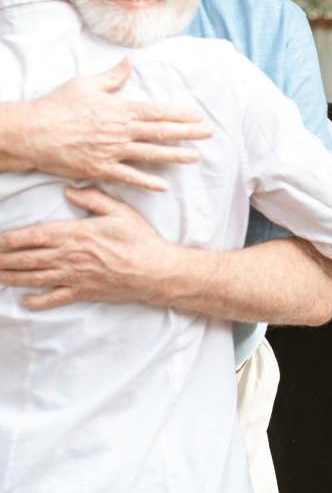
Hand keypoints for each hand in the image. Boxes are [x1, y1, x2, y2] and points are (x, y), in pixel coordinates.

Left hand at [0, 187, 176, 310]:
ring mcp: (73, 277)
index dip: (10, 239)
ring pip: (33, 278)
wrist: (156, 271)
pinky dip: (36, 301)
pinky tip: (23, 300)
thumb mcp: (120, 212)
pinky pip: (53, 299)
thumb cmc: (140, 240)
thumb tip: (69, 190)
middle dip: (2, 259)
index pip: (34, 236)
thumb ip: (94, 199)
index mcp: (76, 234)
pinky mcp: (82, 292)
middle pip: (27, 258)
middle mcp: (69, 256)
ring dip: (10, 277)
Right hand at [22, 58, 212, 190]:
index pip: (157, 112)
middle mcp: (120, 131)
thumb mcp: (85, 84)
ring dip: (175, 156)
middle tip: (208, 134)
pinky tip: (163, 185)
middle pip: (160, 132)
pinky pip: (129, 177)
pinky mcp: (100, 169)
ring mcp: (112, 151)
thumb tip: (129, 61)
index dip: (180, 115)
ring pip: (150, 154)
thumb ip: (112, 76)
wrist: (31, 133)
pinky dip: (147, 182)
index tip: (197, 116)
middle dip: (187, 133)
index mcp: (119, 109)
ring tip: (195, 157)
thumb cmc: (57, 106)